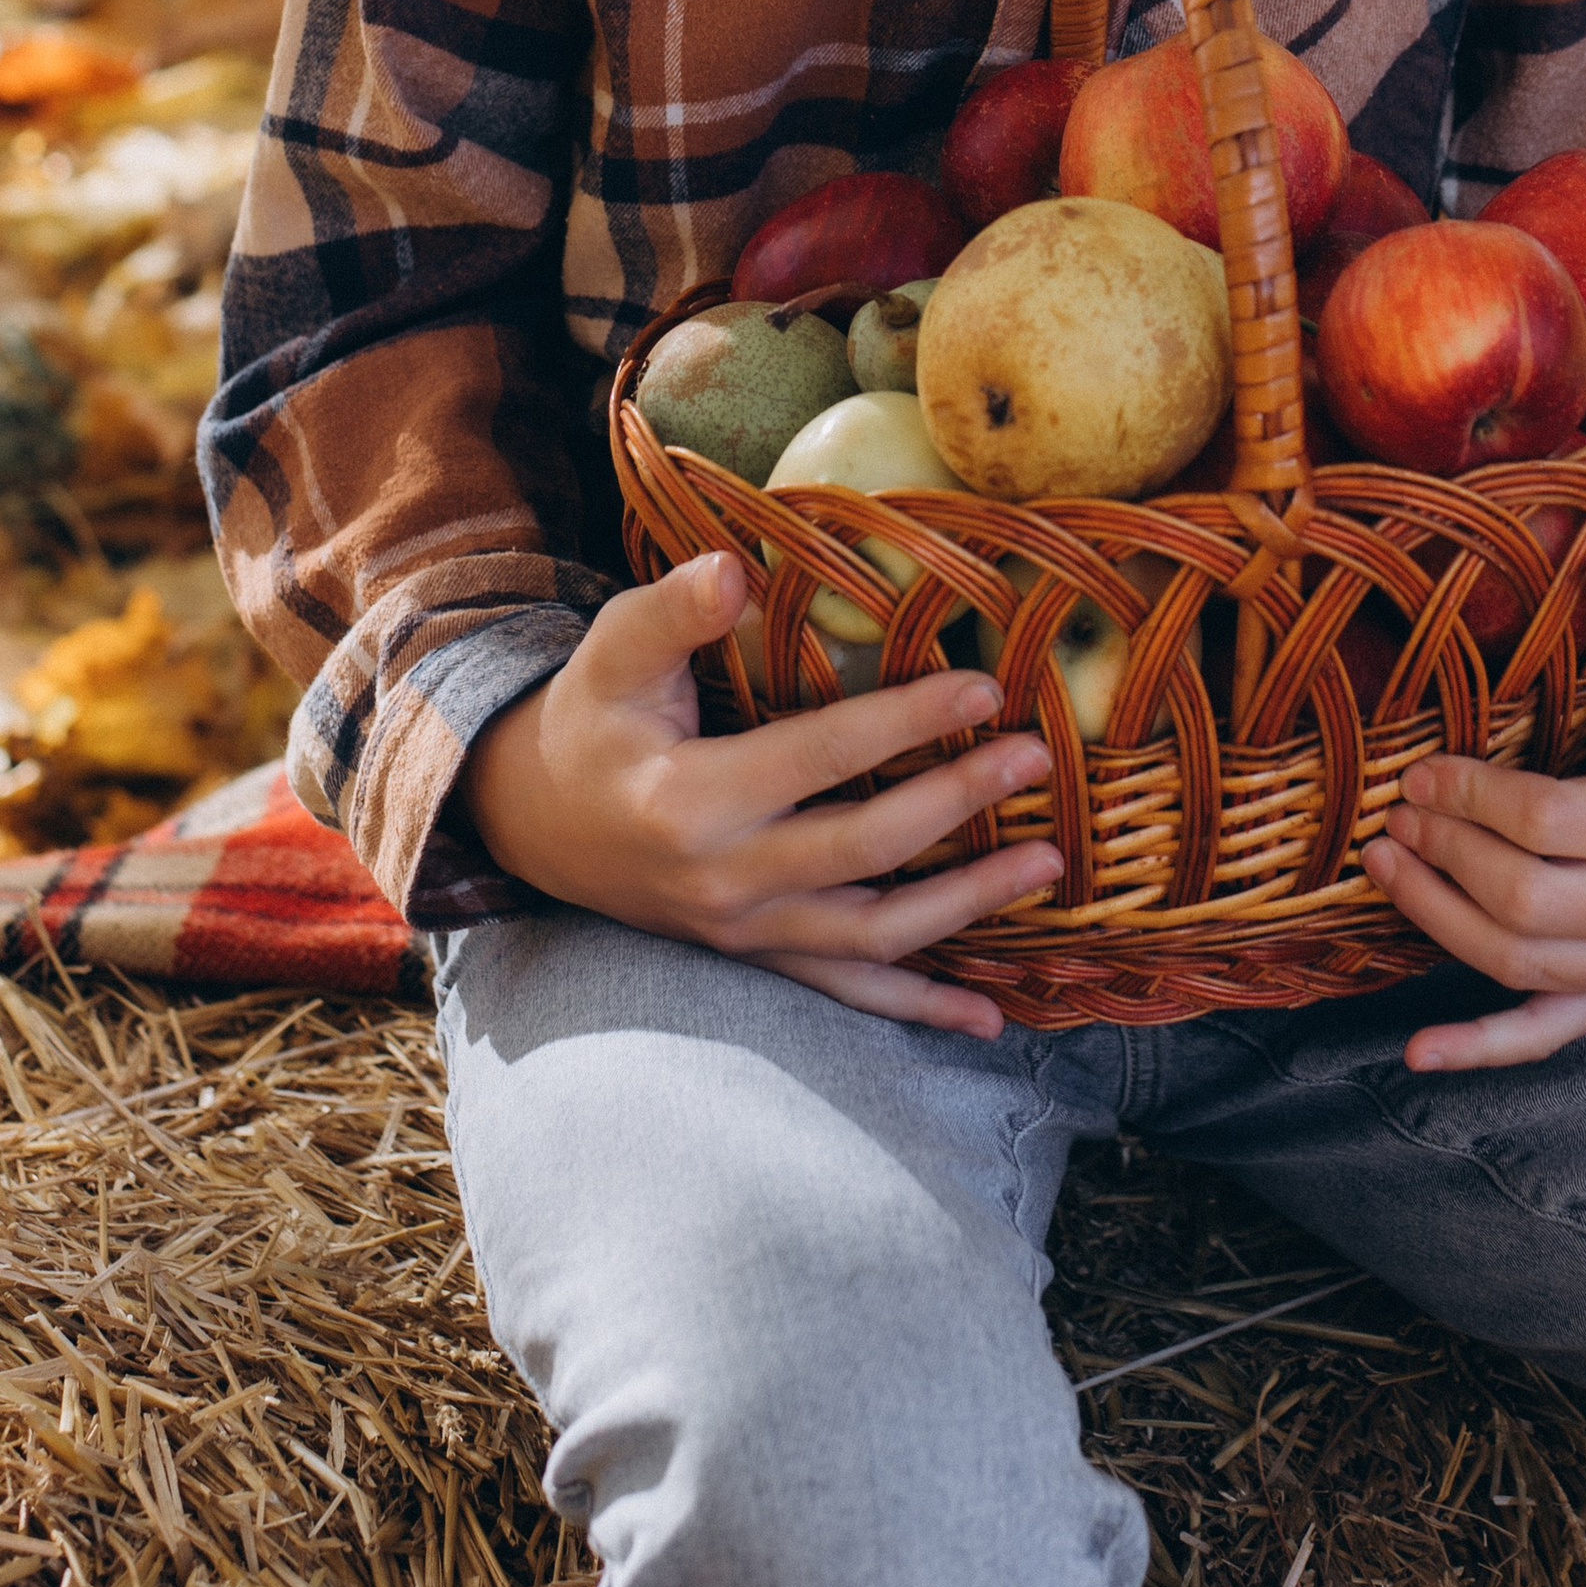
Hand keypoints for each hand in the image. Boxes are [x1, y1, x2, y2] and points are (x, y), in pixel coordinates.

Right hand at [460, 552, 1060, 1038]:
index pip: (820, 757)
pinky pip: (849, 994)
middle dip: (958, 804)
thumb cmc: (591, 721)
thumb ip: (672, 610)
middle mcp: (725, 881)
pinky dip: (921, 1009)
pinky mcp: (761, 957)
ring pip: (873, 934)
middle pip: (863, 849)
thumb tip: (734, 567)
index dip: (906, 722)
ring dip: (968, 906)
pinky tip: (989, 1018)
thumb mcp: (613, 654)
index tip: (985, 686)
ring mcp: (746, 932)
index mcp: (690, 801)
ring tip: (1050, 864)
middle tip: (1037, 757)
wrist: (534, 822)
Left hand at [1360, 555, 1585, 1074]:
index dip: (1472, 800)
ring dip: (1439, 922)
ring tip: (1383, 868)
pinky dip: (1484, 1048)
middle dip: (1444, 858)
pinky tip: (1417, 1052)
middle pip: (1526, 902)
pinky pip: (1552, 1033)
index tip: (1420, 770)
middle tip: (1389, 817)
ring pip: (1522, 965)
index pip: (1550, 826)